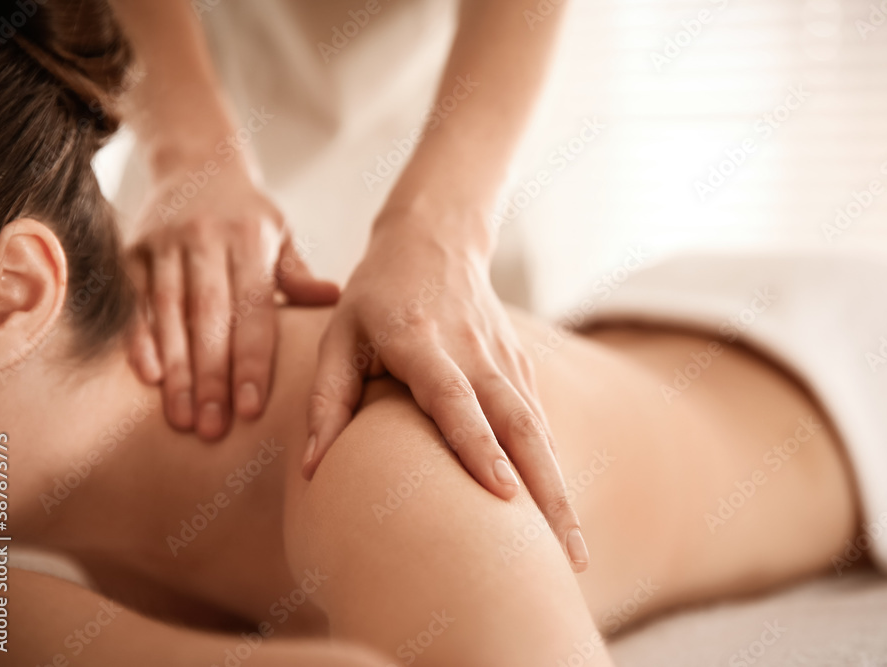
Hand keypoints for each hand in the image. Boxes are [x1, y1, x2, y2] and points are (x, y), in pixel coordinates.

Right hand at [126, 160, 339, 439]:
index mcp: (250, 241)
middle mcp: (206, 242)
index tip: (250, 409)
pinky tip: (148, 378)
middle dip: (211, 379)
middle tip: (213, 430)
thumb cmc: (247, 212)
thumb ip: (296, 274)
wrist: (195, 158)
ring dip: (176, 372)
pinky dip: (140, 340)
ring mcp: (165, 245)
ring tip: (183, 419)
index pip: (253, 311)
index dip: (250, 362)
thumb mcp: (280, 233)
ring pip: (170, 317)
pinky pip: (135, 302)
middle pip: (209, 320)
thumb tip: (334, 300)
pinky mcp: (132, 251)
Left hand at [301, 209, 588, 570]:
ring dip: (559, 489)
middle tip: (565, 553)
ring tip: (573, 551)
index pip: (454, 398)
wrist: (436, 240)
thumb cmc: (376, 295)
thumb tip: (313, 469)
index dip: (479, 445)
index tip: (504, 493)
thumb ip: (327, 399)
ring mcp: (503, 357)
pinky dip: (552, 467)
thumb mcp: (339, 334)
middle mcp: (472, 351)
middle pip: (518, 424)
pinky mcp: (519, 364)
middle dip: (546, 490)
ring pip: (538, 429)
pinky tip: (559, 512)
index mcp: (420, 341)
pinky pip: (538, 421)